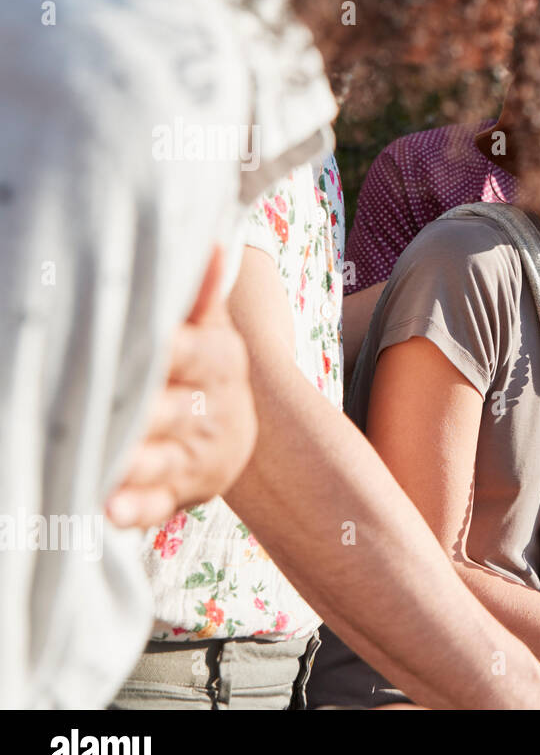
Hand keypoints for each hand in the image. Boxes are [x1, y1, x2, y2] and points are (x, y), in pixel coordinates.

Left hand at [104, 247, 256, 528]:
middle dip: (136, 411)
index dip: (165, 351)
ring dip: (129, 461)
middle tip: (92, 402)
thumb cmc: (206, 371)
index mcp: (218, 364)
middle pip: (169, 411)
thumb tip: (212, 245)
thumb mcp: (211, 330)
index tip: (145, 344)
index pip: (191, 354)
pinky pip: (154, 506)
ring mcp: (193, 458)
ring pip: (159, 459)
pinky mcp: (175, 495)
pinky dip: (132, 509)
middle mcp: (210, 413)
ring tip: (96, 458)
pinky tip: (108, 508)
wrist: (232, 436)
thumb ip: (201, 294)